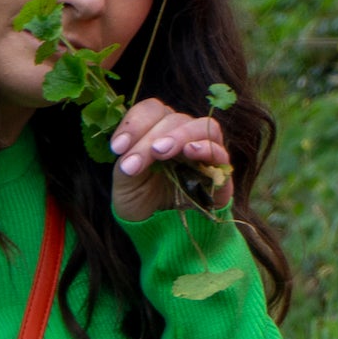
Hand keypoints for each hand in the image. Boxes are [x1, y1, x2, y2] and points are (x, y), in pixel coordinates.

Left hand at [107, 99, 230, 220]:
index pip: (151, 110)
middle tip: (136, 161)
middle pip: (173, 118)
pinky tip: (191, 152)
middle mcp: (182, 134)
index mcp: (157, 130)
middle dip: (151, 137)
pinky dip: (206, 148)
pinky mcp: (220, 170)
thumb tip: (130, 158)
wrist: (162, 228)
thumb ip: (126, 164)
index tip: (117, 148)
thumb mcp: (124, 183)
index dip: (134, 123)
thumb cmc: (142, 198)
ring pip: (201, 126)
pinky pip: (219, 150)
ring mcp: (204, 149)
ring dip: (180, 135)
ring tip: (161, 151)